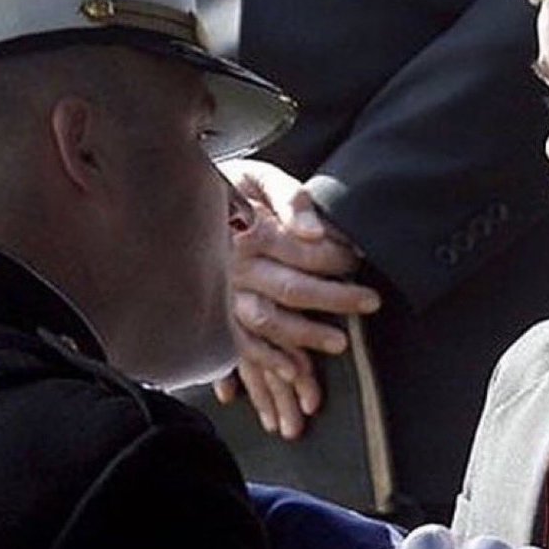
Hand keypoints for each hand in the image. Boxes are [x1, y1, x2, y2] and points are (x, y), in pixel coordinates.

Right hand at [215, 159, 381, 437]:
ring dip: (305, 335)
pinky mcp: (217, 313)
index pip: (304, 251)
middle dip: (336, 298)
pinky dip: (267, 359)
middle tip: (371, 302)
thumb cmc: (229, 189)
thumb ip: (290, 197)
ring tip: (340, 343)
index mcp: (250, 233)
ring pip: (268, 321)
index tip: (360, 259)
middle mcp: (236, 268)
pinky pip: (241, 343)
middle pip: (292, 289)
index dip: (337, 256)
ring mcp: (225, 294)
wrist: (177, 203)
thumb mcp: (258, 177)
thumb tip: (313, 232)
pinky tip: (294, 371)